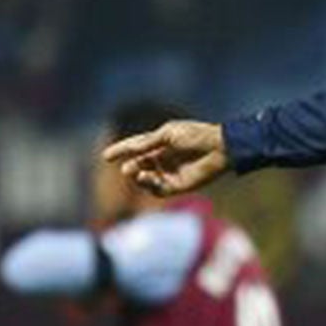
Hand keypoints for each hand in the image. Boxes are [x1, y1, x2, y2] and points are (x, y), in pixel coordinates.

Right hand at [103, 119, 230, 196]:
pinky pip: (158, 190)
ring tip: (137, 174)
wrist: (219, 148)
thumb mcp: (168, 134)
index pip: (135, 148)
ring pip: (146, 180)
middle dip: (131, 168)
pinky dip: (150, 187)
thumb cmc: (196, 135)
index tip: (106, 156)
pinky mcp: (179, 186)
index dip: (120, 151)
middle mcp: (163, 159)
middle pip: (138, 166)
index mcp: (160, 143)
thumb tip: (129, 151)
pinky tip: (147, 180)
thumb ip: (148, 143)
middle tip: (128, 169)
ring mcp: (170, 173)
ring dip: (138, 178)